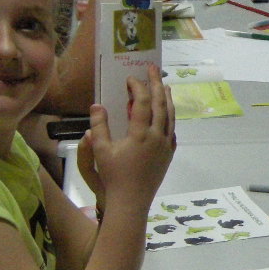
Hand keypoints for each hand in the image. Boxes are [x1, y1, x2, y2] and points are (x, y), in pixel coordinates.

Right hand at [81, 66, 174, 213]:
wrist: (131, 201)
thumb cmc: (114, 176)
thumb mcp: (101, 151)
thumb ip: (99, 126)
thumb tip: (96, 105)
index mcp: (140, 134)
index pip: (142, 103)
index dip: (137, 87)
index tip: (130, 78)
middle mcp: (158, 137)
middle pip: (161, 104)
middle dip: (156, 84)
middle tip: (153, 68)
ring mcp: (166, 145)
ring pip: (170, 115)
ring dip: (167, 98)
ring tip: (164, 85)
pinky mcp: (169, 153)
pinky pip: (172, 129)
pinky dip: (169, 116)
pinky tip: (166, 112)